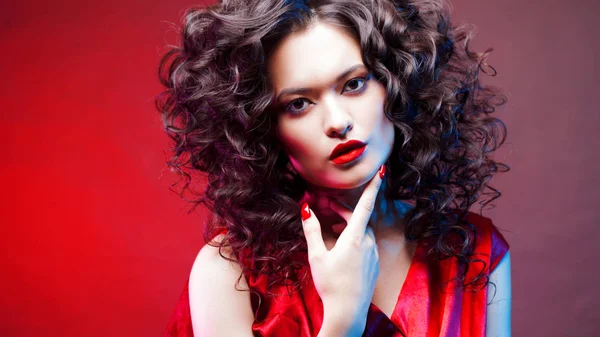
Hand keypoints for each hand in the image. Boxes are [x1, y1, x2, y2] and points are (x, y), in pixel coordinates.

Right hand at [300, 165, 385, 334]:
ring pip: (361, 231)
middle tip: (326, 207)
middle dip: (343, 209)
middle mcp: (368, 243)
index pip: (366, 205)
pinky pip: (365, 243)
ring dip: (348, 224)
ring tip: (331, 228)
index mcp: (355, 238)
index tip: (381, 170)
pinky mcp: (374, 264)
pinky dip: (353, 237)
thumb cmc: (331, 285)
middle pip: (358, 218)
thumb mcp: (317, 256)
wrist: (348, 313)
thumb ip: (312, 230)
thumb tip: (306, 209)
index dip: (373, 186)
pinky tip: (341, 246)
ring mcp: (373, 254)